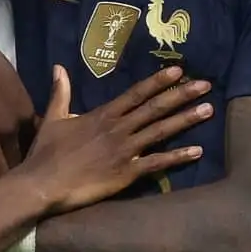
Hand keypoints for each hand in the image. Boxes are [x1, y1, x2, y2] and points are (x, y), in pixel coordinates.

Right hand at [0, 6, 36, 188]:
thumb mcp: (14, 83)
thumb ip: (22, 109)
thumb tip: (29, 127)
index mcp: (26, 115)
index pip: (37, 152)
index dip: (32, 166)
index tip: (27, 175)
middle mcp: (10, 131)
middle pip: (20, 170)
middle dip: (16, 184)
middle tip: (10, 194)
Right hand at [15, 65, 210, 213]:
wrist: (42, 184)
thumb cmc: (46, 152)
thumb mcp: (52, 118)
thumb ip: (61, 93)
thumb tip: (59, 67)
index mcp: (102, 116)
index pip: (135, 94)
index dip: (157, 82)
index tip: (178, 70)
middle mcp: (118, 129)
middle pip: (155, 108)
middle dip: (181, 95)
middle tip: (205, 85)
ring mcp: (124, 151)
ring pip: (160, 131)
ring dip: (186, 120)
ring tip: (208, 110)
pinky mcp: (127, 173)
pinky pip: (157, 163)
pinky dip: (178, 157)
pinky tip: (197, 151)